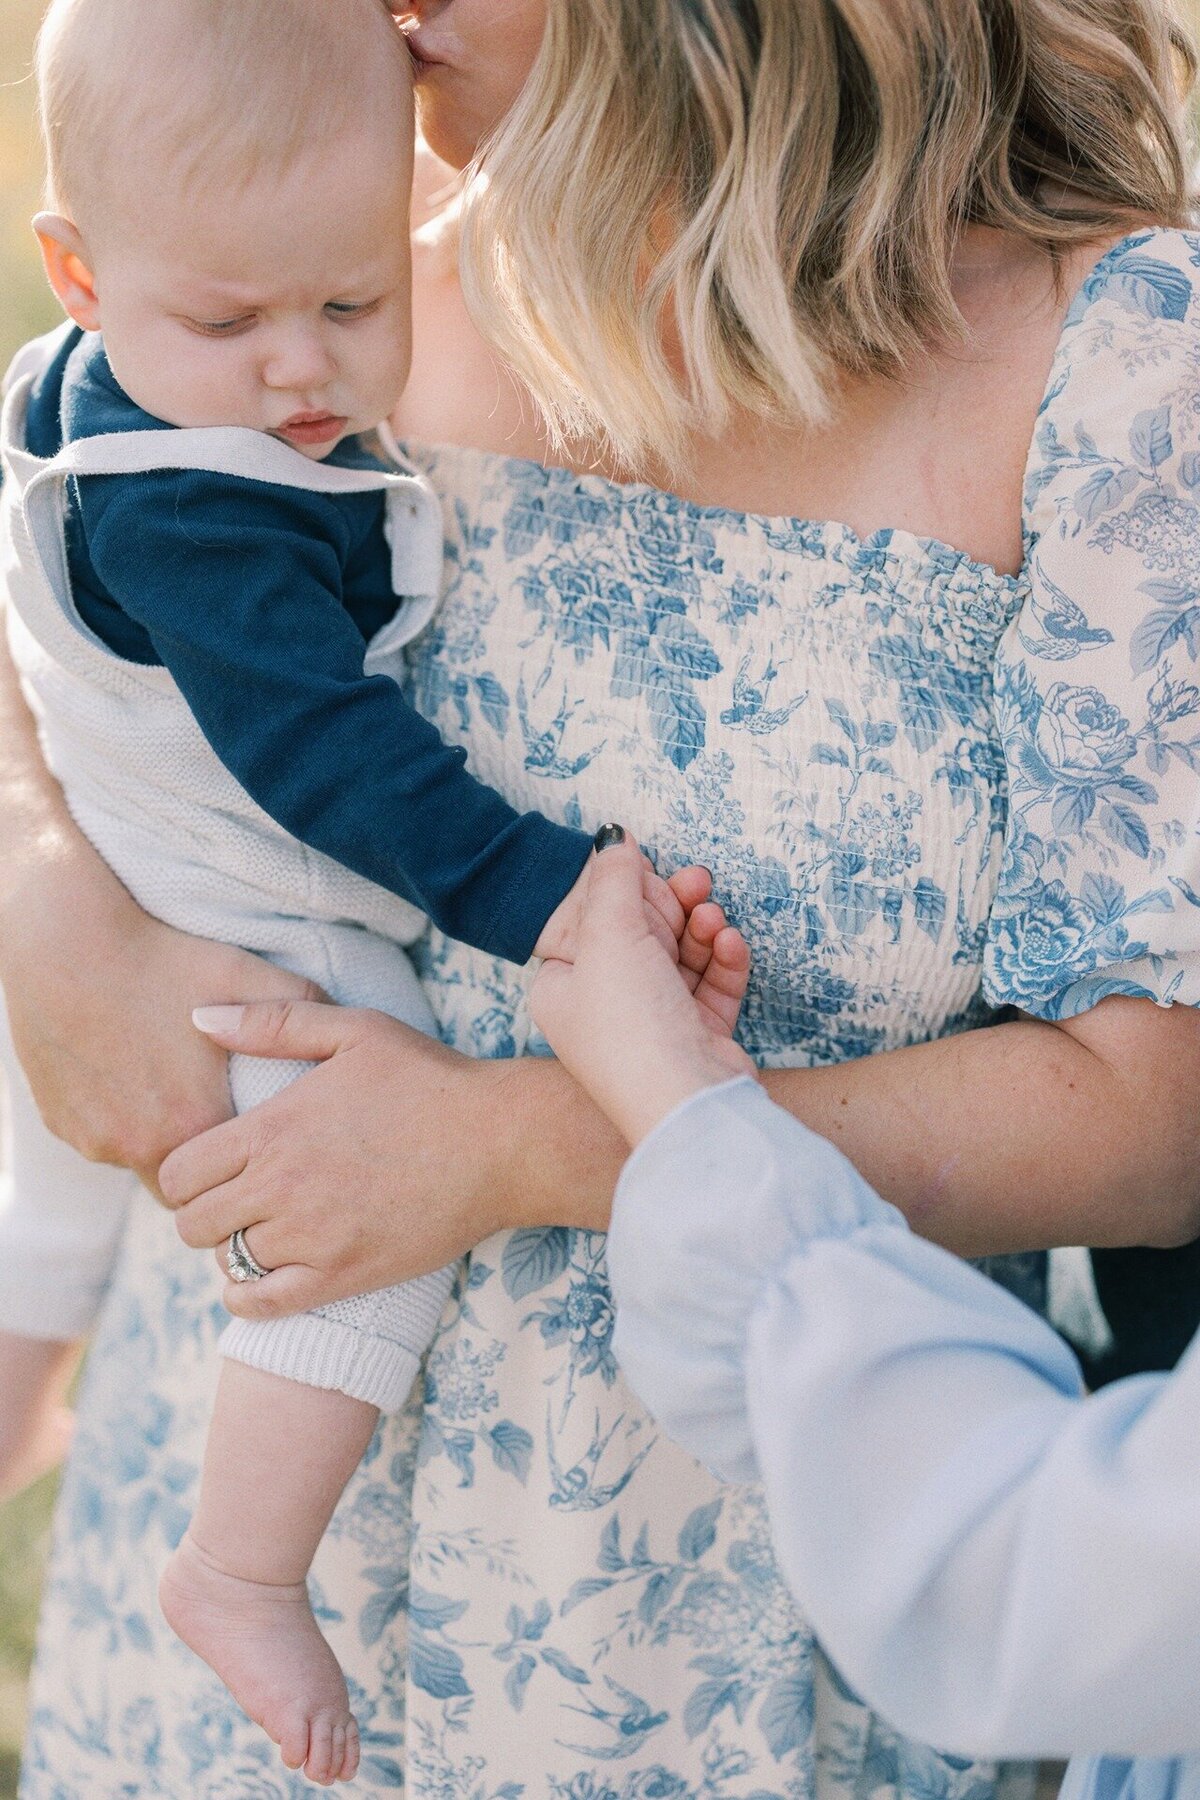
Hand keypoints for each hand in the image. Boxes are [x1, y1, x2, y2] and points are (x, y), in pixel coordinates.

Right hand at [1, 869, 322, 1194]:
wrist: (66, 943)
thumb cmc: (161, 959)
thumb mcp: (244, 975)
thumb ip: (302, 1013)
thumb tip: (345, 1042)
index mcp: (193, 1124)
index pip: (232, 1188)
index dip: (247, 1172)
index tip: (258, 1154)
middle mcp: (139, 1148)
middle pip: (184, 1188)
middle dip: (205, 1170)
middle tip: (217, 1129)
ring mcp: (94, 1140)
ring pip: (138, 1164)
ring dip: (158, 1141)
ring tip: (169, 1091)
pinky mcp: (61, 1126)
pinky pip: (100, 1140)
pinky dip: (118, 1120)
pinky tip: (130, 1076)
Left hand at [159, 1007, 515, 1317]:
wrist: (499, 1143)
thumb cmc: (429, 1079)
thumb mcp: (354, 1030)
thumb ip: (272, 1022)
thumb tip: (198, 1018)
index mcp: (272, 1128)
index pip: (178, 1171)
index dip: (185, 1172)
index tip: (211, 1168)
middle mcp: (281, 1186)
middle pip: (192, 1223)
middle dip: (203, 1211)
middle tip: (234, 1200)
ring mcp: (311, 1236)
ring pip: (227, 1262)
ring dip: (235, 1248)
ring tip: (263, 1228)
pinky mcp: (342, 1275)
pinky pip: (262, 1304)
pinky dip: (248, 1297)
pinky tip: (262, 1276)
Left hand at [530, 826, 754, 1145]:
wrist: (687, 1101)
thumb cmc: (630, 1026)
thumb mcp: (609, 936)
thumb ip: (612, 880)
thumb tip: (612, 837)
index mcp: (564, 988)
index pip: (590, 921)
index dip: (622, 890)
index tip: (648, 867)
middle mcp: (604, 1007)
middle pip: (641, 934)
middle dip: (673, 905)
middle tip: (697, 881)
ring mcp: (652, 1023)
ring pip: (681, 956)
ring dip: (701, 930)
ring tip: (715, 918)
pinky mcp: (696, 1035)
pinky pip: (710, 983)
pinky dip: (722, 960)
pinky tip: (730, 943)